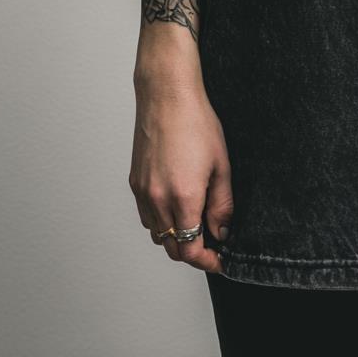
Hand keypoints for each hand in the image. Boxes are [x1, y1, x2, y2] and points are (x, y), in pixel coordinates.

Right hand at [129, 75, 233, 273]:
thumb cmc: (196, 123)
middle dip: (193, 252)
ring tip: (196, 223)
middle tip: (212, 245)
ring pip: (157, 234)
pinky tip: (176, 207)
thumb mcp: (221, 164)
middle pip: (172, 248)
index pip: (190, 249)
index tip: (219, 260)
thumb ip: (222, 204)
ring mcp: (143, 192)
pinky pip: (146, 216)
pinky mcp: (134, 183)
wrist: (167, 96)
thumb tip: (222, 231)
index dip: (206, 261)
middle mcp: (158, 200)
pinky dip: (161, 222)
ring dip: (175, 237)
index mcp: (183, 197)